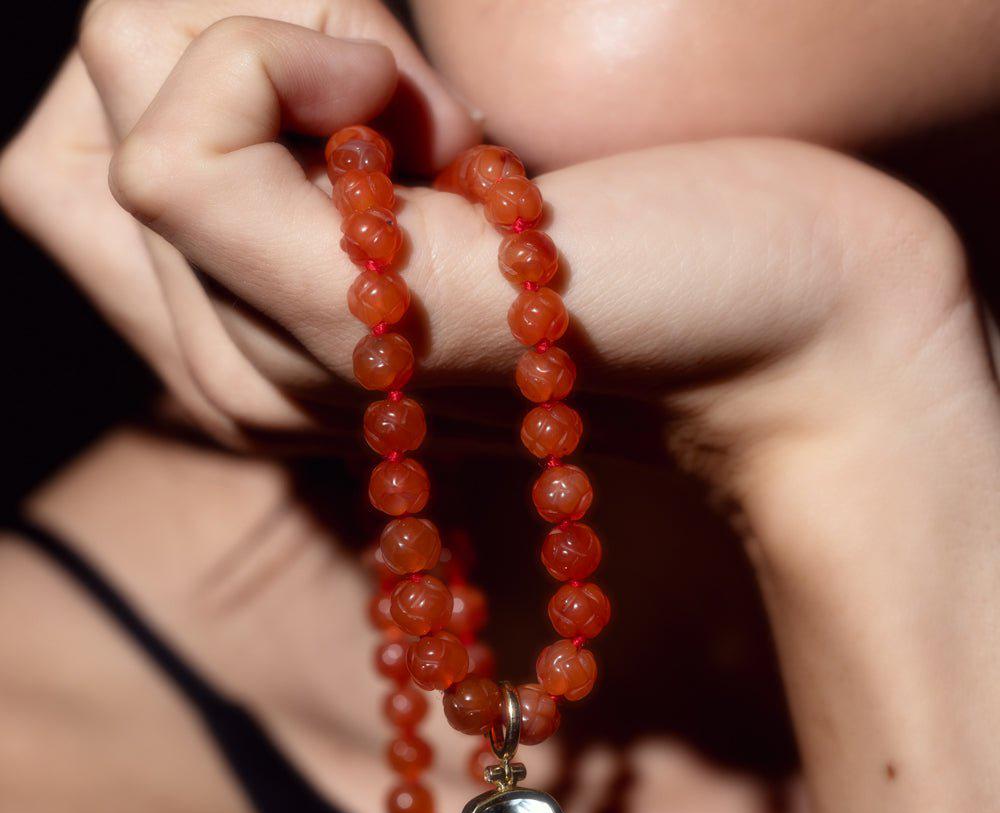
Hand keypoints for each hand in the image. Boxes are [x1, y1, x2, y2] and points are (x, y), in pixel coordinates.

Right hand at [5, 11, 996, 582]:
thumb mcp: (395, 178)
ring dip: (287, 40)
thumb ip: (266, 152)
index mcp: (229, 343)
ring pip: (117, 88)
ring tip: (436, 137)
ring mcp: (264, 365)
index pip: (50, 167)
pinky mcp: (330, 321)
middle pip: (60, 123)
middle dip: (224, 40)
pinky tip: (437, 133)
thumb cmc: (618, 225)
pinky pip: (182, 132)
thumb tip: (192, 48)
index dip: (180, 68)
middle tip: (400, 110)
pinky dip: (301, 60)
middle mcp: (219, 375)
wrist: (770, 310)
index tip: (350, 100)